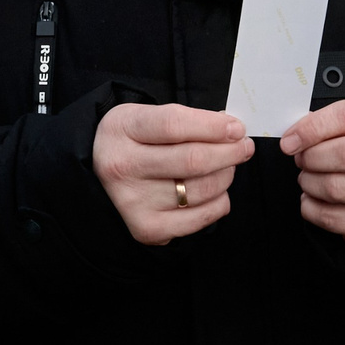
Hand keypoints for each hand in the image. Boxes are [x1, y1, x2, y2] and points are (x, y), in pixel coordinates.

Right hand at [93, 103, 253, 244]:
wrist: (99, 174)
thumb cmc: (133, 140)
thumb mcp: (146, 116)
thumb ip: (185, 120)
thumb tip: (230, 129)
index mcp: (122, 129)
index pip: (174, 125)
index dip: (213, 127)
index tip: (237, 128)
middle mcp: (123, 166)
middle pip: (192, 160)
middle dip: (229, 153)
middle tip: (244, 147)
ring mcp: (133, 202)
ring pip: (201, 190)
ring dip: (226, 176)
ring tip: (227, 167)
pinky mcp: (146, 228)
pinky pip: (200, 218)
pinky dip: (219, 203)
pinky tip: (217, 192)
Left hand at [279, 100, 344, 243]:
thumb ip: (332, 125)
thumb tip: (294, 136)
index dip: (312, 128)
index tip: (290, 140)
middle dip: (311, 157)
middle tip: (301, 159)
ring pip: (336, 189)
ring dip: (309, 183)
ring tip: (309, 178)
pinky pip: (333, 219)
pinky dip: (312, 208)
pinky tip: (315, 199)